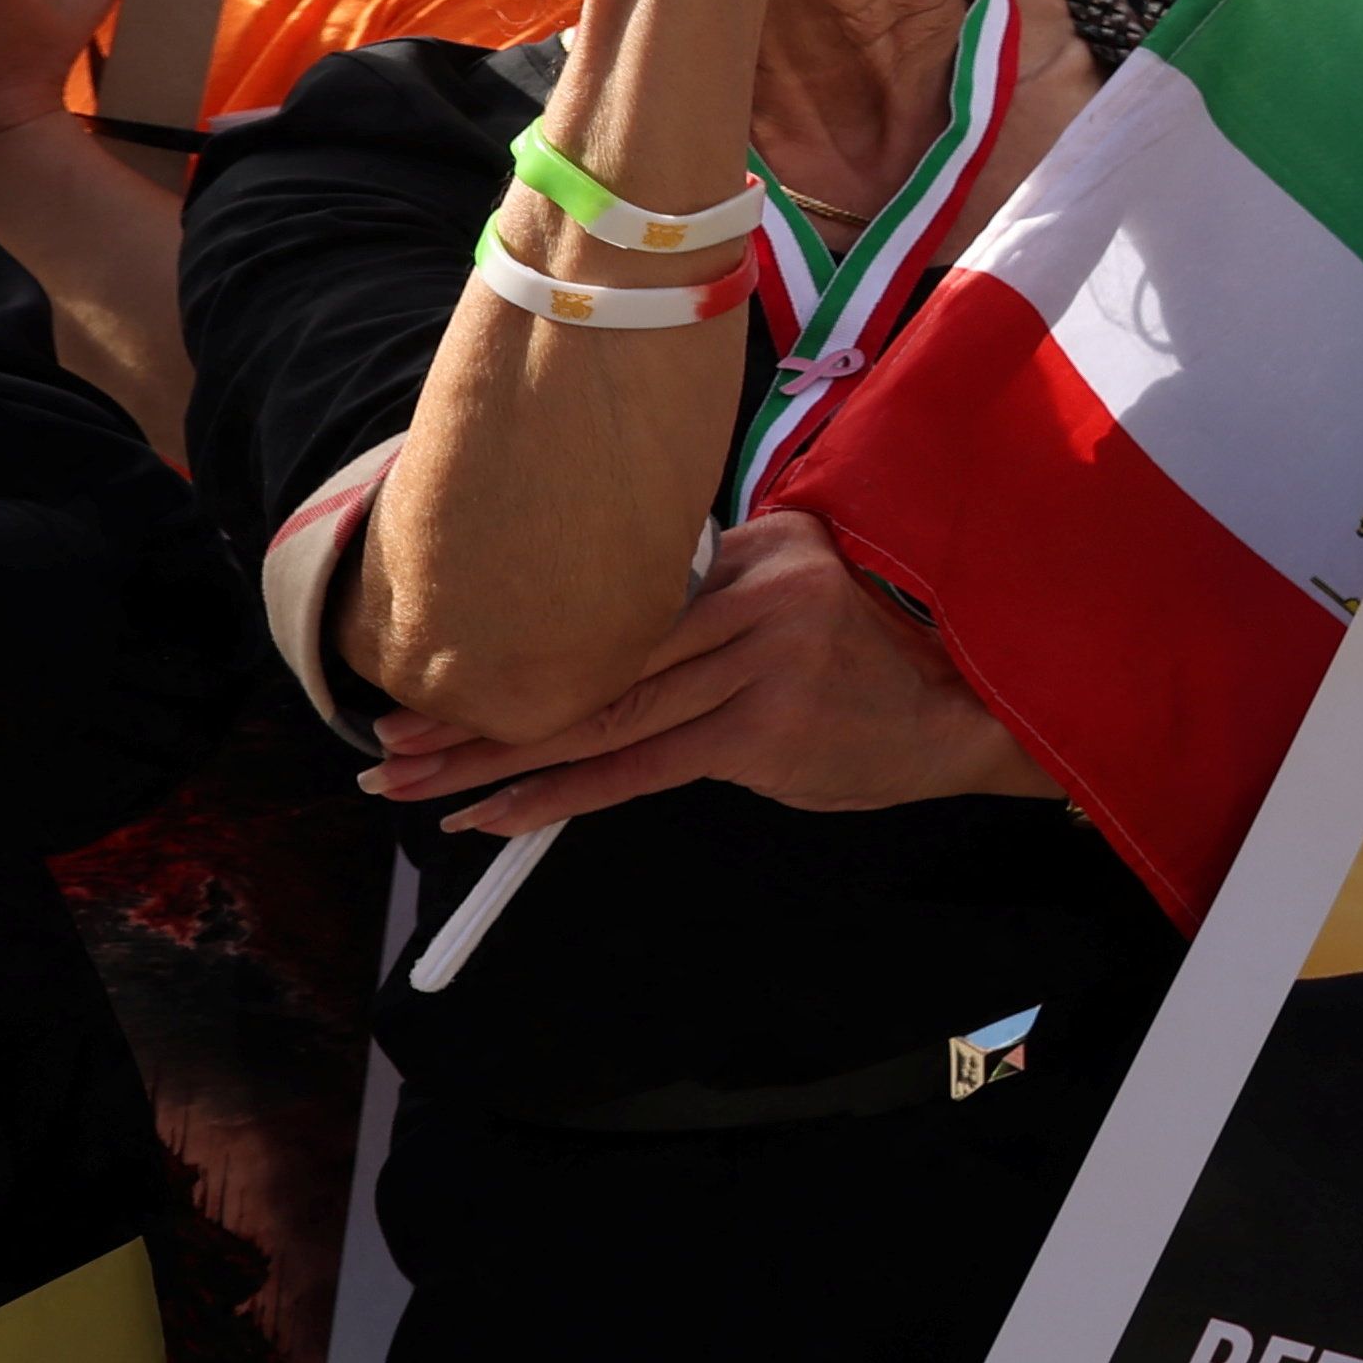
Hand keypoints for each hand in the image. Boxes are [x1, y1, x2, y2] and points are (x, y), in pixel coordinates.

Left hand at [362, 513, 1042, 836]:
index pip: (612, 599)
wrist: (978, 708)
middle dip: (474, 704)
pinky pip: (639, 767)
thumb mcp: (806, 596)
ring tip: (411, 780)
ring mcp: (758, 660)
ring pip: (598, 713)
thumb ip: (720, 606)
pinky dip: (556, 795)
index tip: (435, 663)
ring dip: (491, 756)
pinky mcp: (763, 730)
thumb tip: (613, 641)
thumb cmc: (881, 662)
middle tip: (384, 736)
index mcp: (755, 546)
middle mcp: (751, 590)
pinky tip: (491, 816)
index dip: (517, 636)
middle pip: (586, 653)